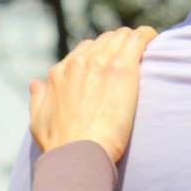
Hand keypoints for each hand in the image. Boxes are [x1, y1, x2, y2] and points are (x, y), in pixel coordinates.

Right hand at [29, 26, 156, 162]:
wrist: (77, 154)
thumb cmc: (59, 146)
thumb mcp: (38, 120)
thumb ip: (38, 98)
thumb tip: (37, 83)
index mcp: (59, 73)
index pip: (85, 51)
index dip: (100, 56)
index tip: (111, 65)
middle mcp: (78, 62)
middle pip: (104, 40)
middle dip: (118, 46)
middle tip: (133, 59)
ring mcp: (100, 63)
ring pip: (121, 36)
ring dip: (133, 42)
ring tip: (145, 52)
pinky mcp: (122, 68)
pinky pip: (139, 39)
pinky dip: (147, 37)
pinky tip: (154, 41)